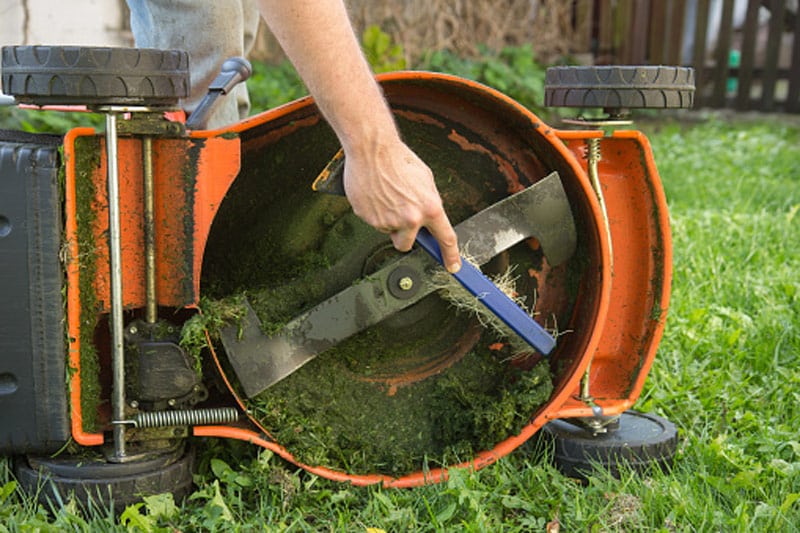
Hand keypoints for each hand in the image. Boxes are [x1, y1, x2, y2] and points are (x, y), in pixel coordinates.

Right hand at [342, 140, 461, 272]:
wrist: (372, 149)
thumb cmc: (398, 159)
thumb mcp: (425, 180)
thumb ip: (429, 203)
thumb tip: (428, 217)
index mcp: (429, 207)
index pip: (445, 238)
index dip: (451, 255)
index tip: (453, 266)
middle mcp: (410, 218)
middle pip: (406, 245)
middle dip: (403, 236)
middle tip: (399, 219)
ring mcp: (388, 220)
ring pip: (388, 231)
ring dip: (387, 219)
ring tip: (386, 195)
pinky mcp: (369, 218)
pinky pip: (373, 222)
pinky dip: (374, 211)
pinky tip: (375, 194)